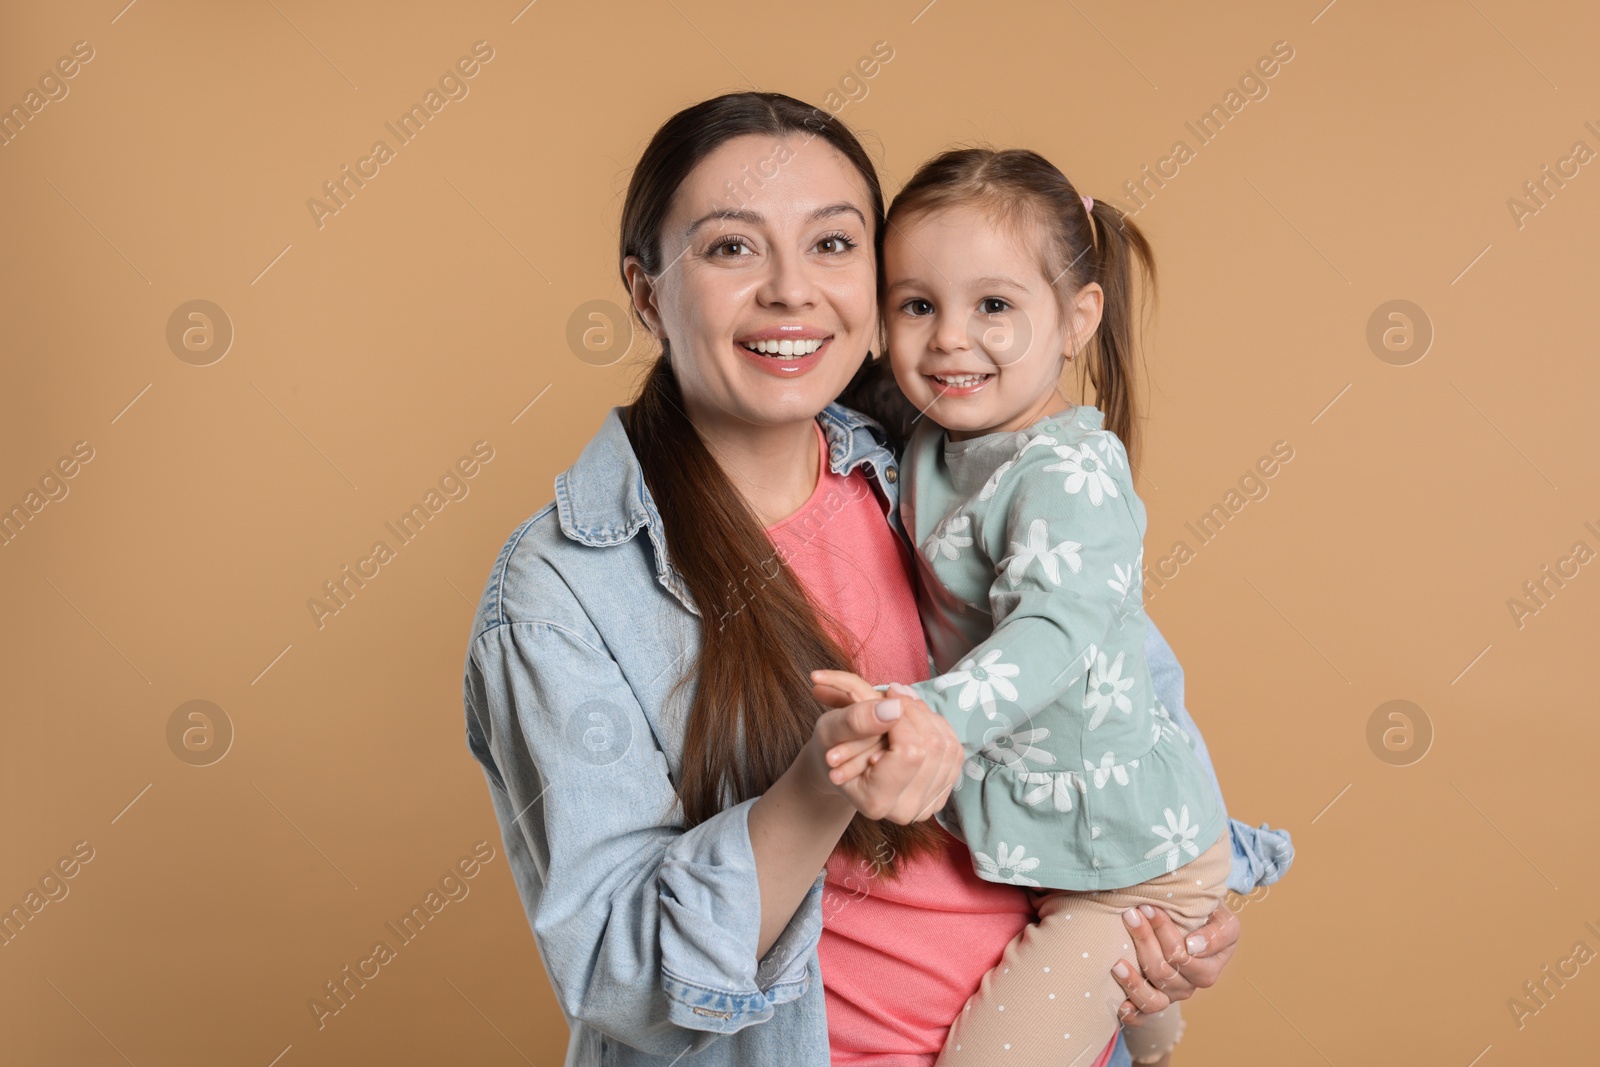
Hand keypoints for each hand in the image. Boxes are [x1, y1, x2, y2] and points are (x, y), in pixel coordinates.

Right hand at [807, 674, 960, 823]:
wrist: (840, 770)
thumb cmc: (831, 748)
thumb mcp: (831, 730)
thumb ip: (858, 720)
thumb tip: (894, 708)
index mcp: (876, 801)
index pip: (909, 751)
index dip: (901, 718)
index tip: (886, 697)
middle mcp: (906, 811)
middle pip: (933, 747)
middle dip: (916, 711)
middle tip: (894, 693)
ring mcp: (928, 805)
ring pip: (948, 746)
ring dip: (928, 716)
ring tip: (903, 704)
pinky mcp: (941, 794)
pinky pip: (954, 751)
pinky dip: (938, 727)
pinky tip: (916, 720)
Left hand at [1111, 903, 1240, 1024]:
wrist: (1198, 921)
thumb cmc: (1209, 916)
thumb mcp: (1224, 920)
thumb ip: (1216, 934)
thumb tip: (1193, 946)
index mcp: (1210, 967)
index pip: (1183, 956)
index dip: (1162, 931)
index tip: (1146, 907)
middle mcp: (1192, 985)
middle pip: (1163, 972)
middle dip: (1144, 941)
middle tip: (1130, 915)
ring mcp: (1173, 994)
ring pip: (1153, 999)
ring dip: (1134, 983)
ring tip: (1118, 964)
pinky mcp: (1157, 1000)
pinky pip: (1144, 1015)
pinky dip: (1133, 1014)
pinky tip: (1120, 1005)